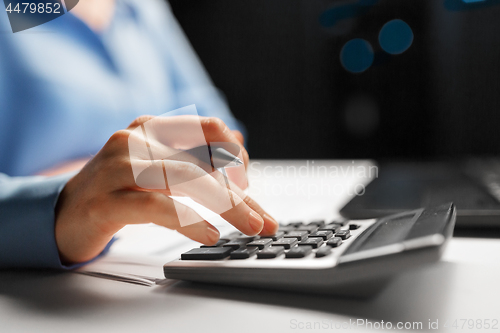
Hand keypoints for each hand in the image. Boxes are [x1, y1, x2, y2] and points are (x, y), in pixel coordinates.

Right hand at [54, 116, 277, 263]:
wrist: (63, 214)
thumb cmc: (118, 191)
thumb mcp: (160, 168)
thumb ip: (197, 158)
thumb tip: (241, 146)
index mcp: (152, 127)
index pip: (209, 129)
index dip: (235, 154)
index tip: (248, 183)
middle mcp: (136, 140)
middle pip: (203, 160)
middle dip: (240, 193)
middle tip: (263, 220)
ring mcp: (118, 168)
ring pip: (186, 178)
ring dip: (225, 205)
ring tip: (248, 227)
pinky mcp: (107, 200)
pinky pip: (157, 206)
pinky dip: (188, 220)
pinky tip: (208, 234)